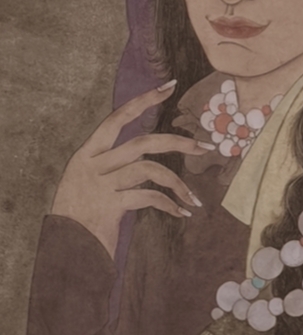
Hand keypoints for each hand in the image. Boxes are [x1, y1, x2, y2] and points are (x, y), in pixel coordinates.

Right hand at [50, 86, 204, 253]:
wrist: (65, 248)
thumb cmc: (80, 219)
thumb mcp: (88, 186)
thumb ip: (112, 172)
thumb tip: (147, 166)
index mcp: (86, 154)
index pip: (116, 119)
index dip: (143, 101)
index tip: (168, 87)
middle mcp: (91, 164)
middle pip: (142, 143)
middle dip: (177, 142)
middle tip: (205, 147)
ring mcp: (99, 184)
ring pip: (149, 170)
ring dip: (178, 184)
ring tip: (195, 199)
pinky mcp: (109, 206)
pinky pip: (148, 197)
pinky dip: (169, 205)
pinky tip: (182, 213)